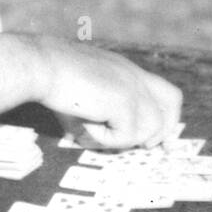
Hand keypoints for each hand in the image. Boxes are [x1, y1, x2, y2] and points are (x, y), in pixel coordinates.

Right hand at [0, 34, 182, 149]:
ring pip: (149, 128)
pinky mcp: (123, 101)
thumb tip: (88, 139)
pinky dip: (103, 138)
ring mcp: (131, 87)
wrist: (40, 64)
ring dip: (120, 138)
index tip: (158, 140)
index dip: (165, 116)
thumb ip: (91, 116)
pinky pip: (125, 136)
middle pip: (172, 102)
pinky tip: (84, 125)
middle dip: (163, 130)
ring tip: (91, 129)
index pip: (161, 91)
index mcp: (124, 70)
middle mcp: (133, 76)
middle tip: (148, 147)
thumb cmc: (49, 78)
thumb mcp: (78, 97)